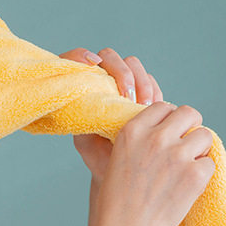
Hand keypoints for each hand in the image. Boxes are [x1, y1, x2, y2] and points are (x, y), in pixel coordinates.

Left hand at [57, 47, 164, 187]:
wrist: (120, 169)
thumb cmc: (97, 156)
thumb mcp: (84, 141)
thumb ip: (84, 119)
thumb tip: (93, 101)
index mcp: (81, 90)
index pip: (74, 60)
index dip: (79, 56)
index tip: (92, 64)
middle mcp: (102, 81)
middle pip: (109, 56)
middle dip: (121, 73)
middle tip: (127, 97)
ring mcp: (124, 85)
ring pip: (133, 65)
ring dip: (140, 83)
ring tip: (141, 107)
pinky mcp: (144, 92)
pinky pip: (150, 81)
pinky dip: (152, 92)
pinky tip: (149, 109)